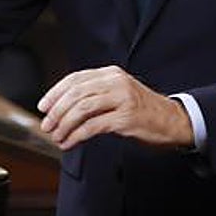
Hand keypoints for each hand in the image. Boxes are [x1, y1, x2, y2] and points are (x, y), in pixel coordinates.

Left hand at [37, 65, 192, 150]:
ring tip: (56, 135)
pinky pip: (93, 126)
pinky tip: (70, 142)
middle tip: (46, 124)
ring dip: (64, 124)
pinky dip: (77, 135)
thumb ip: (95, 95)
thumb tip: (62, 107)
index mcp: (111, 74)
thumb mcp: (118, 93)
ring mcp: (122, 99)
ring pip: (82, 108)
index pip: (75, 79)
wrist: (172, 120)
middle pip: (76, 93)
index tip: (43, 106)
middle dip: (57, 110)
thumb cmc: (142, 110)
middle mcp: (116, 82)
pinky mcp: (126, 118)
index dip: (56, 92)